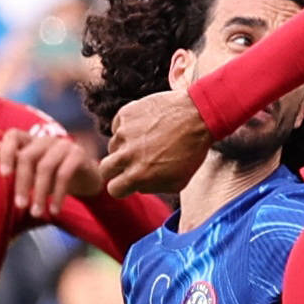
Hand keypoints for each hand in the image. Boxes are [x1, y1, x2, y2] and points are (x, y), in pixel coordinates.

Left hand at [0, 127, 101, 220]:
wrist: (87, 179)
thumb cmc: (53, 173)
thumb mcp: (32, 168)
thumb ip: (12, 158)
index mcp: (31, 140)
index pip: (13, 135)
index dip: (5, 152)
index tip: (3, 175)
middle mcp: (46, 139)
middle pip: (27, 157)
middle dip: (22, 183)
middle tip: (20, 205)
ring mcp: (64, 145)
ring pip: (45, 167)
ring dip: (40, 193)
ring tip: (36, 212)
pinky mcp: (79, 155)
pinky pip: (64, 175)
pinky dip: (58, 195)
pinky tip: (54, 210)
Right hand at [99, 89, 215, 197]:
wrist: (199, 115)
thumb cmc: (192, 150)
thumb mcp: (179, 181)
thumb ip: (153, 187)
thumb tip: (137, 186)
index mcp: (139, 175)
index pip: (113, 189)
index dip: (121, 187)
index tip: (127, 181)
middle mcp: (127, 155)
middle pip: (104, 169)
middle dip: (115, 169)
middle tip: (130, 163)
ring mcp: (124, 133)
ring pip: (113, 145)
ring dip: (125, 146)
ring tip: (148, 140)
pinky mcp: (125, 114)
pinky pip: (119, 126)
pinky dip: (129, 128)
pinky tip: (147, 126)